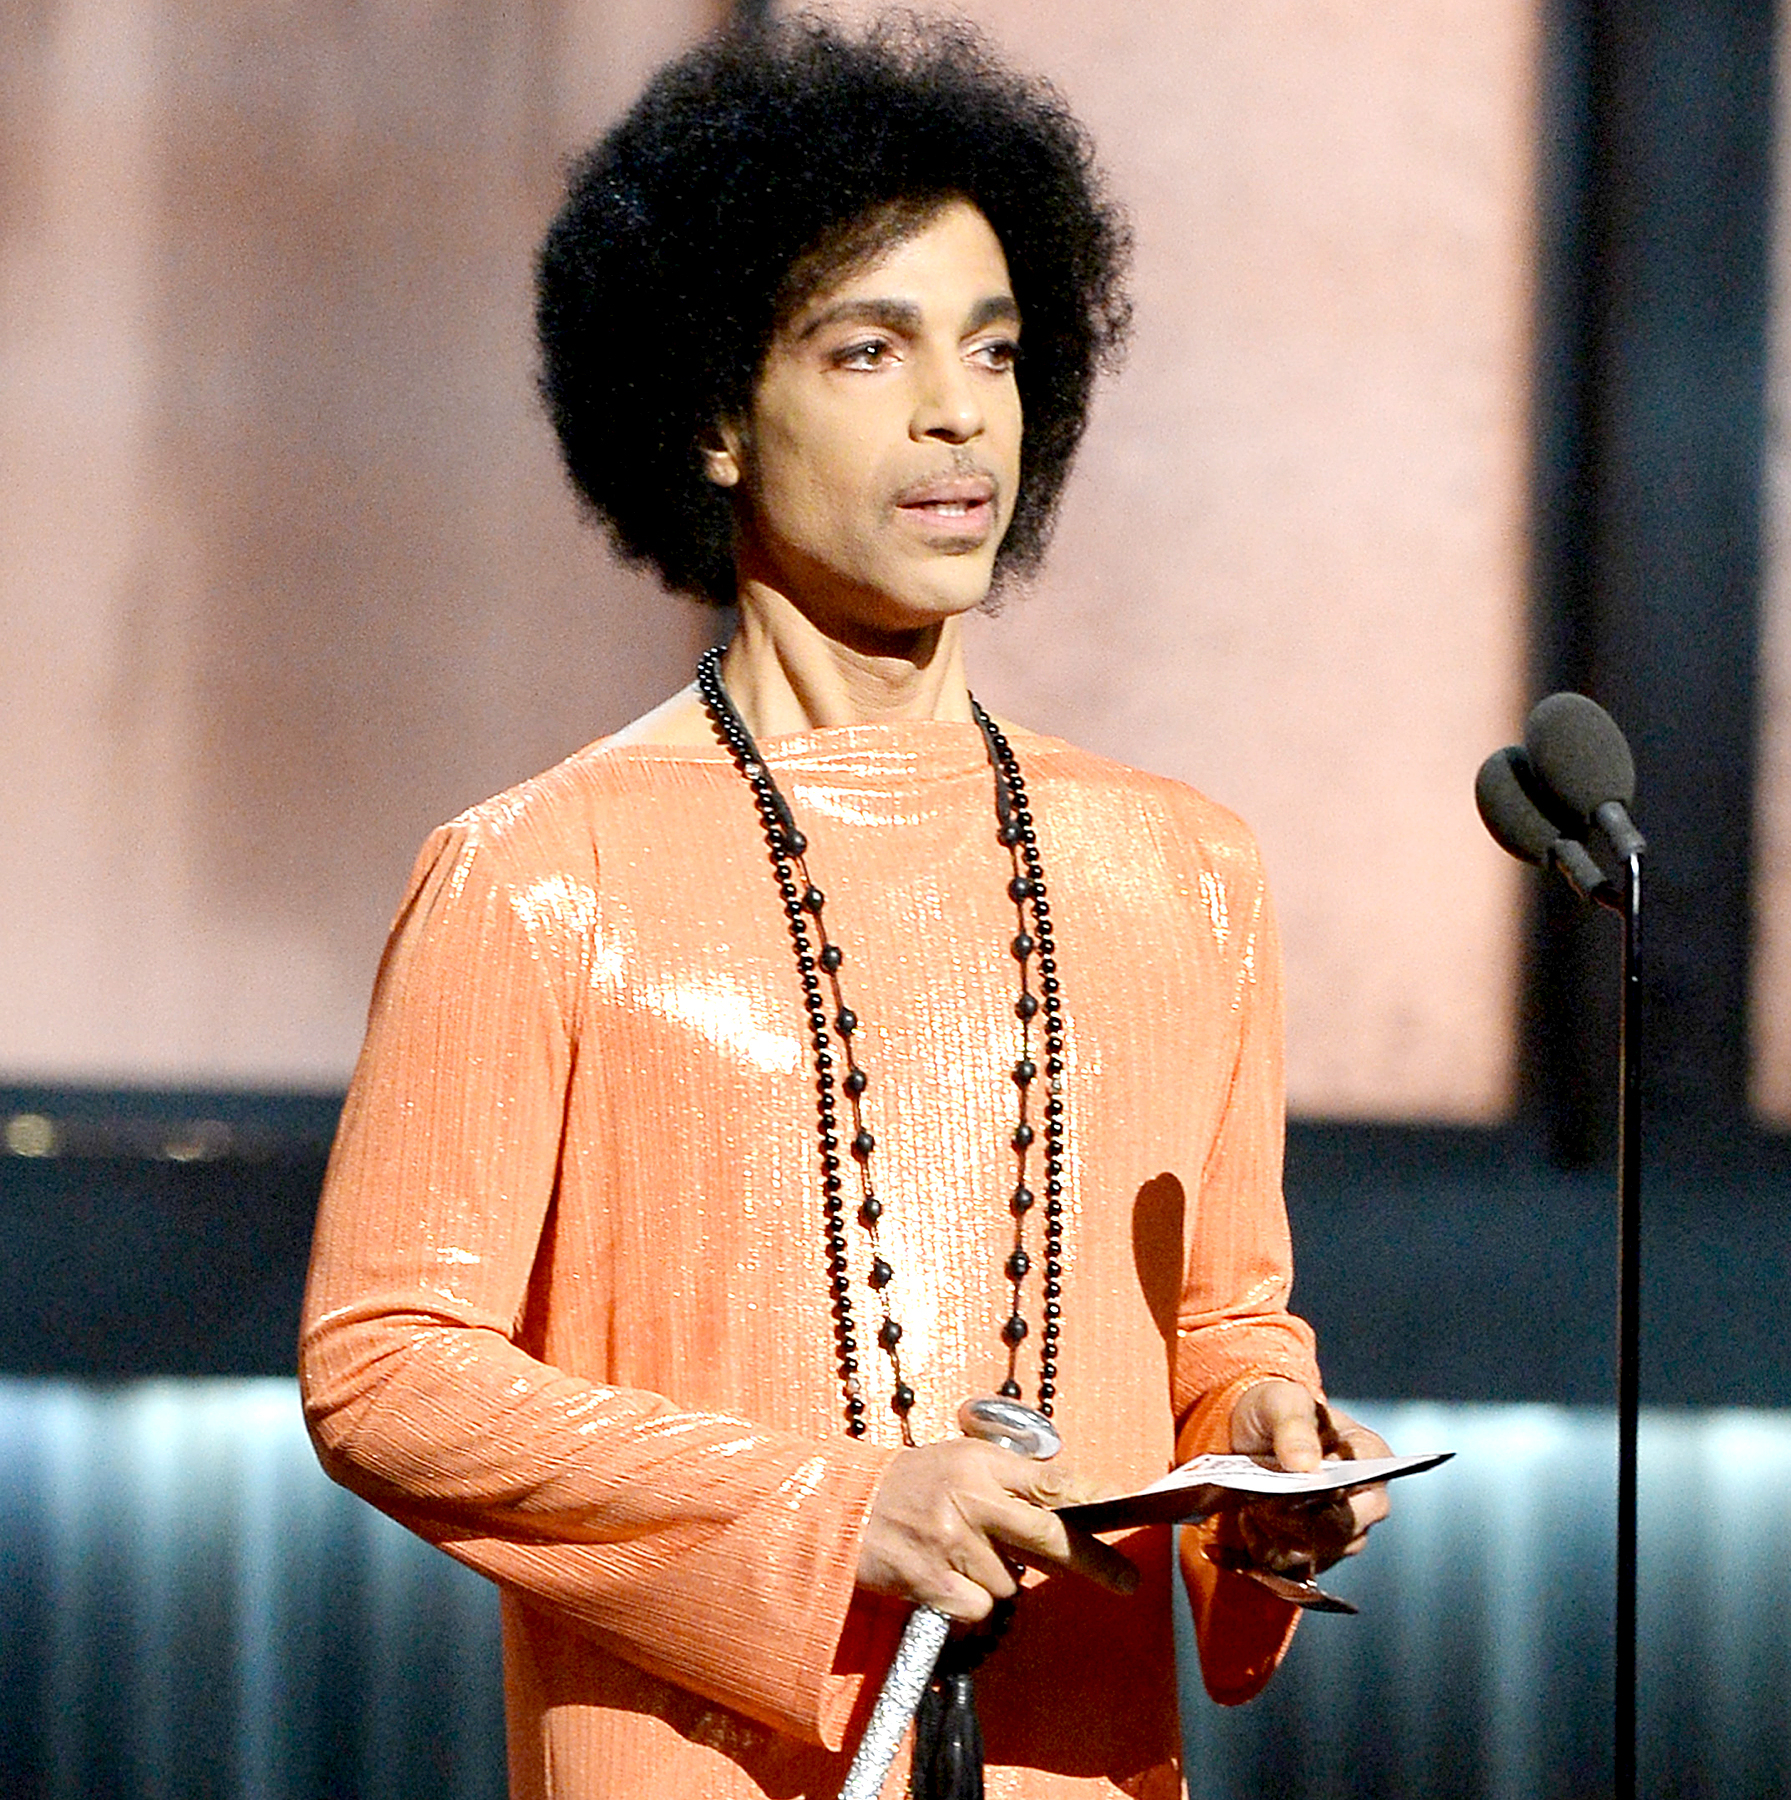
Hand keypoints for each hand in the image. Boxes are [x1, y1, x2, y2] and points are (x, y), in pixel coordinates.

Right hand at [856, 1437, 1138, 1620]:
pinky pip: (980, 1608)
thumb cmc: (908, 1485)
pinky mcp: (933, 1582)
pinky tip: (942, 1580)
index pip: (1050, 1480)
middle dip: (1094, 1561)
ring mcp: (952, 1542)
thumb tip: (1068, 1503)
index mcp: (979, 1462)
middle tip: (1129, 1582)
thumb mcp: (957, 1462)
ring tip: (958, 1556)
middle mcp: (970, 1499)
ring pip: (1011, 1582)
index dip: (1093, 1499)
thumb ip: (1007, 1479)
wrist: (842, 1509)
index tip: (1122, 1513)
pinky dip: (969, 1603)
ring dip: (995, 1579)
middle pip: (1050, 1535)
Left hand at [1226, 1379, 1390, 1575]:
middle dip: (1299, 1518)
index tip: (1293, 1479)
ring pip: (1322, 1551)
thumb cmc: (1273, 1411)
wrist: (1245, 1436)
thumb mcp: (1279, 1403)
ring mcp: (1346, 1528)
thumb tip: (1306, 1463)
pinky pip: (1300, 1564)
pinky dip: (1271, 1548)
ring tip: (1255, 1506)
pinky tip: (1252, 1523)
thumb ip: (1294, 1426)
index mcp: (1370, 1455)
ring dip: (1281, 1533)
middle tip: (1264, 1499)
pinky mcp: (1319, 1550)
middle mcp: (1367, 1497)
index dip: (1329, 1487)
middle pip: (1346, 1528)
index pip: (1368, 1483)